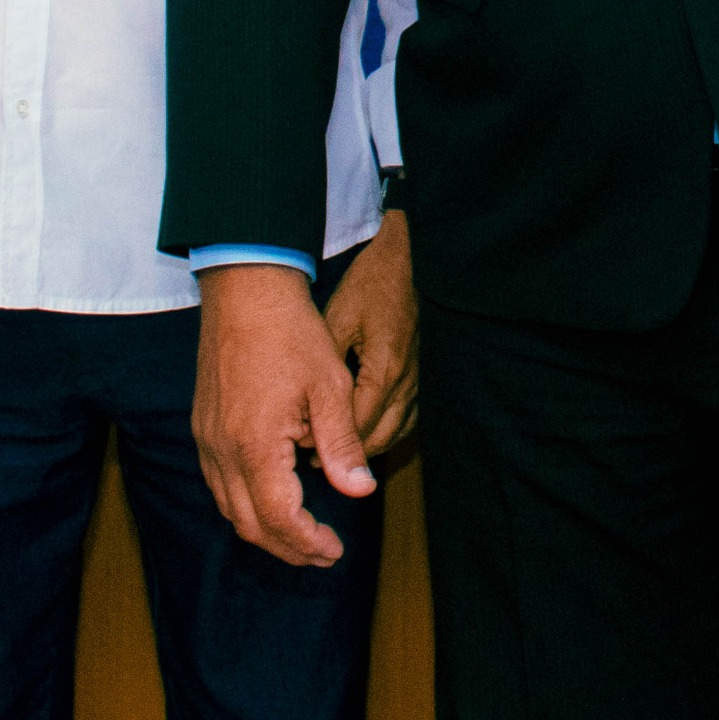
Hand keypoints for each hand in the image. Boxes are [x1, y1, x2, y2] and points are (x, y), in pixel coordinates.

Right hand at [193, 261, 375, 565]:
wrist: (246, 290)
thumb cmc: (292, 334)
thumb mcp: (330, 388)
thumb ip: (343, 445)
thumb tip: (359, 492)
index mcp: (255, 444)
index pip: (279, 518)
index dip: (307, 542)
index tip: (335, 550)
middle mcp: (222, 450)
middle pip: (249, 524)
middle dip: (287, 548)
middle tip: (322, 554)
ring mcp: (206, 439)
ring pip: (228, 508)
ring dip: (265, 529)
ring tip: (302, 535)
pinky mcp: (203, 427)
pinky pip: (218, 484)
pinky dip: (245, 504)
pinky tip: (273, 498)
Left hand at [325, 211, 418, 456]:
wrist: (402, 259)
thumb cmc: (368, 285)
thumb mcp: (337, 319)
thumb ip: (326, 366)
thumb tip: (305, 407)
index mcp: (384, 369)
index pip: (358, 424)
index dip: (330, 442)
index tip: (302, 451)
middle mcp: (406, 380)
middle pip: (379, 436)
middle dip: (347, 452)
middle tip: (313, 460)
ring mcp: (415, 378)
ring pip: (395, 432)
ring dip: (366, 446)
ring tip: (333, 451)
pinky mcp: (416, 374)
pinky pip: (406, 419)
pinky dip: (384, 432)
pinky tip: (364, 434)